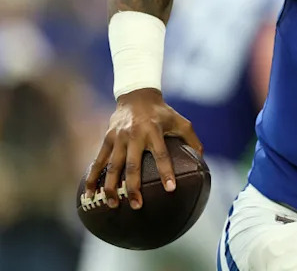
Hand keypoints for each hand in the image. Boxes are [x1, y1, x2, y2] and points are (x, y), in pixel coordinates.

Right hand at [83, 88, 201, 209]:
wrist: (136, 95)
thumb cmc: (162, 112)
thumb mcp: (180, 121)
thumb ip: (191, 139)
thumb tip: (201, 158)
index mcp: (154, 131)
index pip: (161, 155)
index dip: (166, 172)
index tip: (170, 189)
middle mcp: (134, 135)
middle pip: (133, 165)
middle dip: (133, 187)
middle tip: (137, 206)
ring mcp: (118, 138)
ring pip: (112, 166)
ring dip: (111, 187)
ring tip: (113, 205)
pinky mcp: (106, 139)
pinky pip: (98, 161)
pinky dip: (93, 178)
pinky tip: (90, 194)